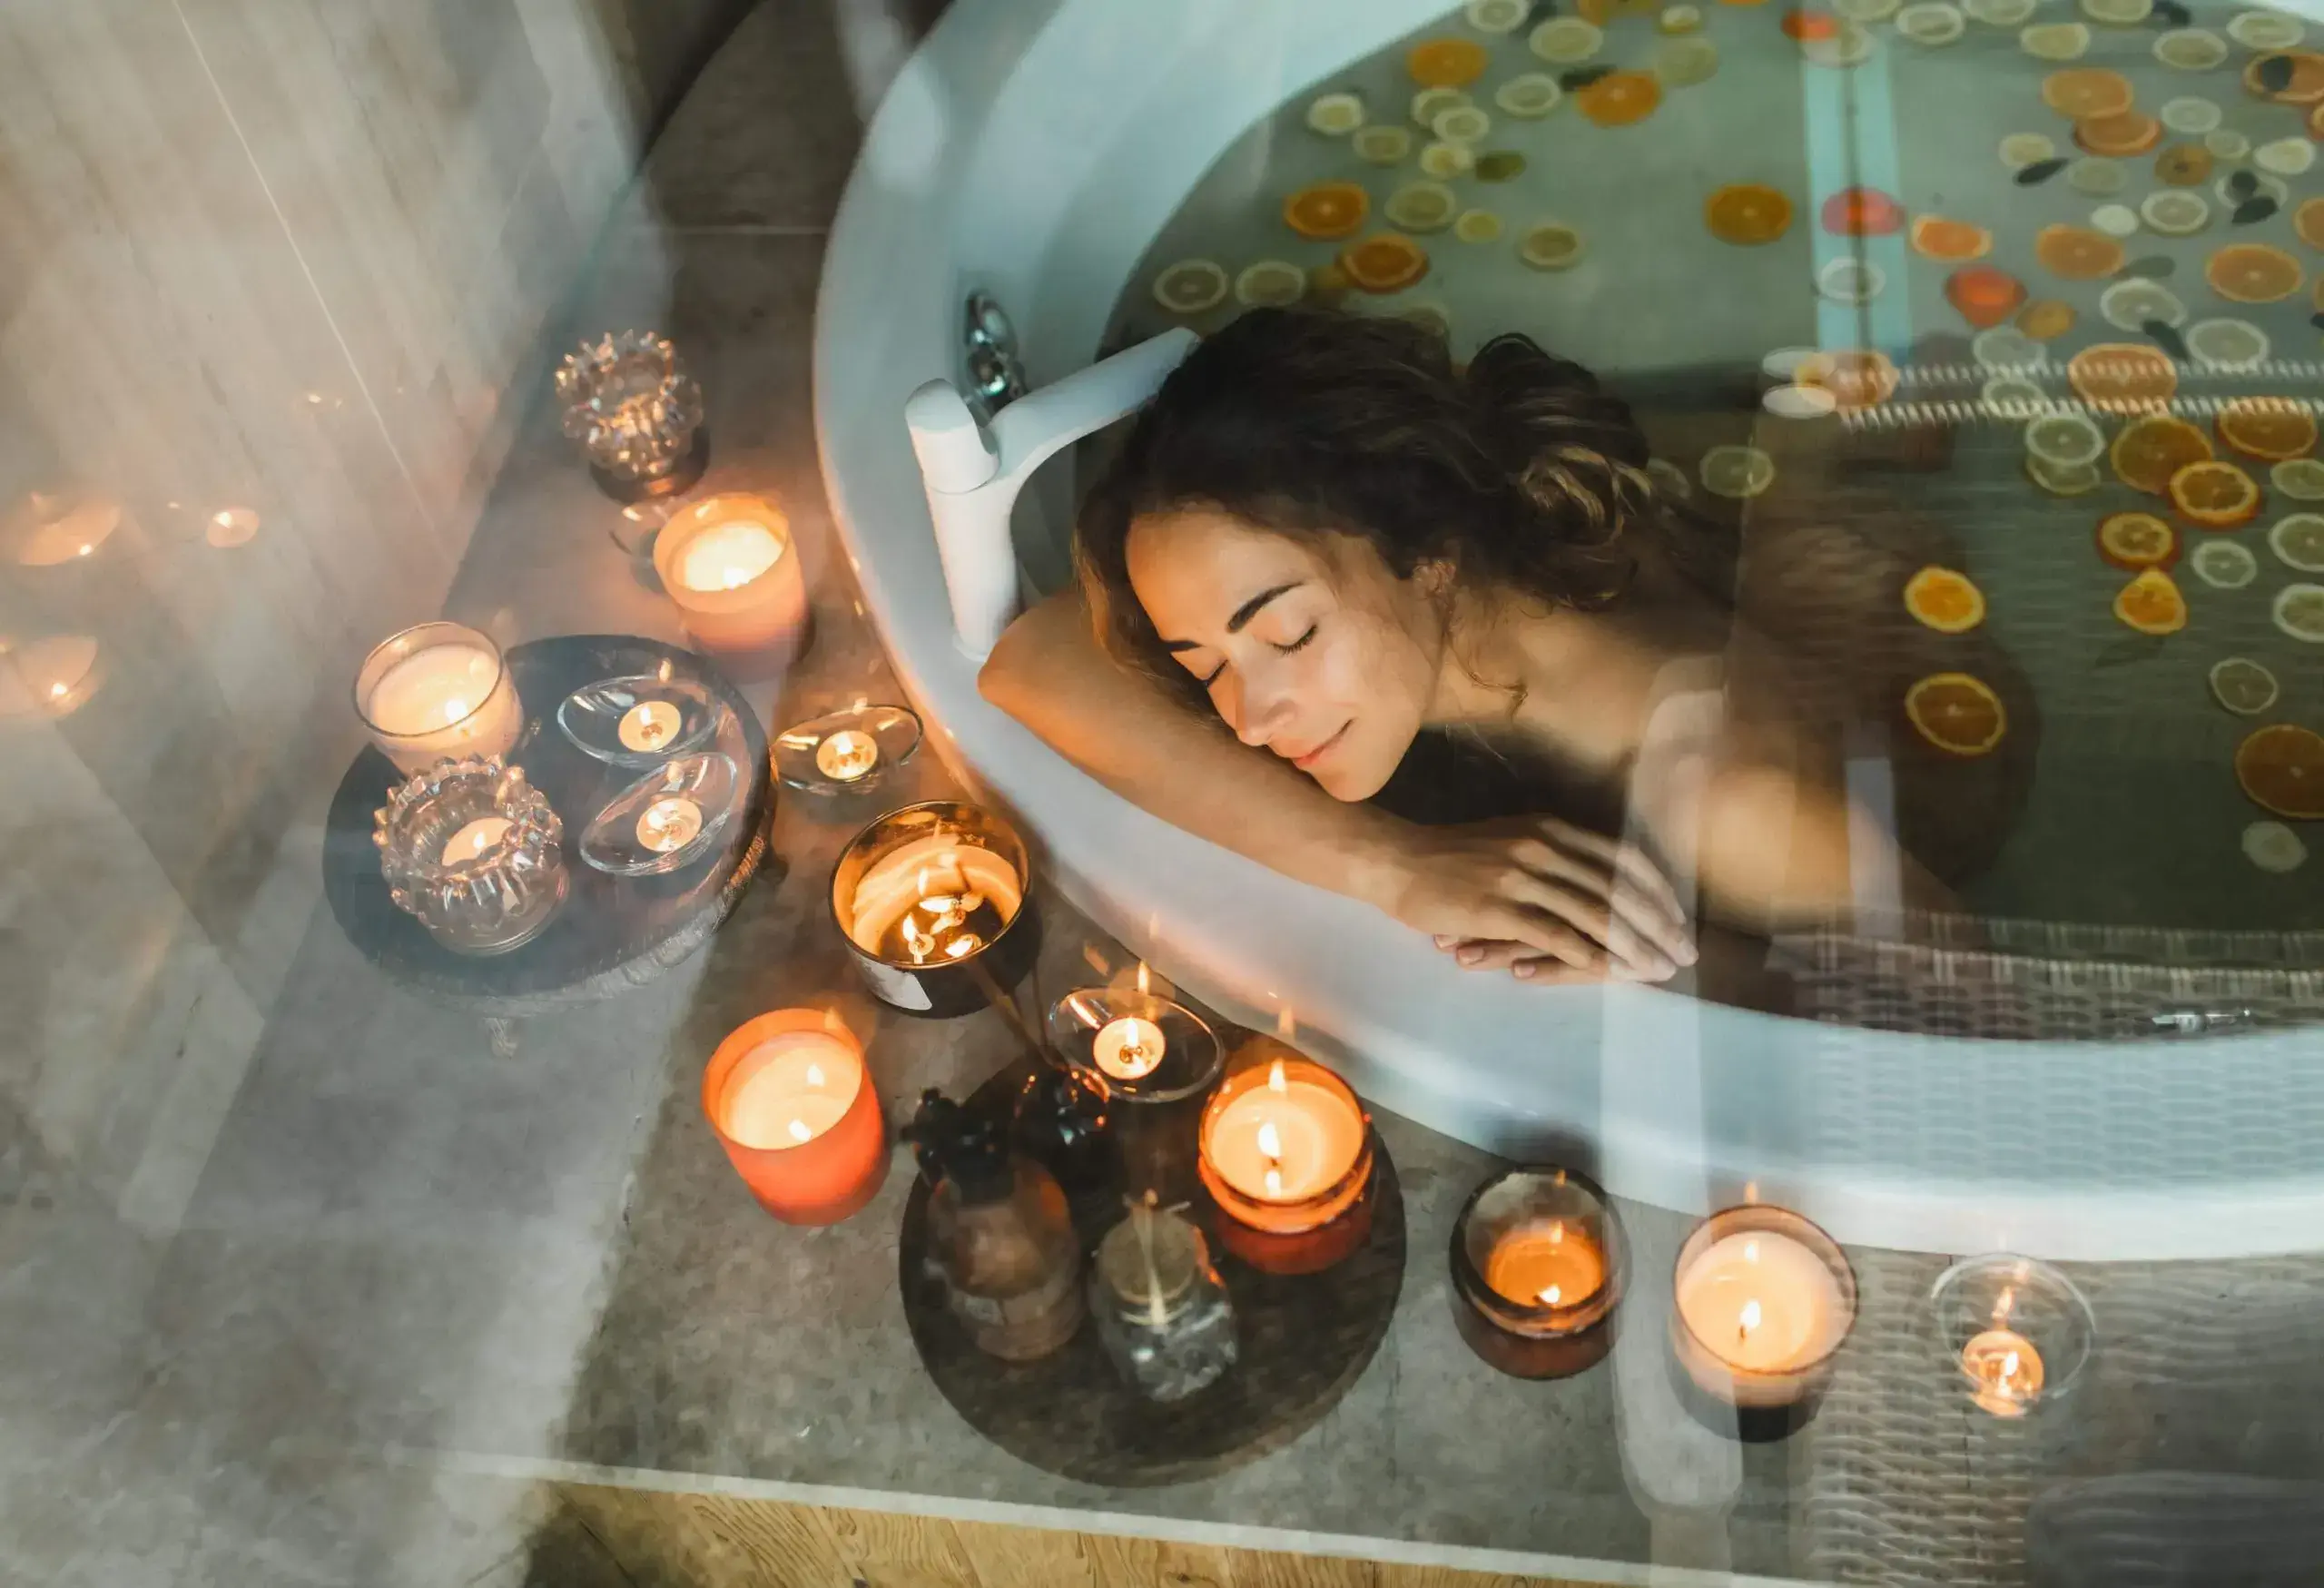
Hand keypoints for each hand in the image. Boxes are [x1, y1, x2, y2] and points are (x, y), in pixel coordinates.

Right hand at [1369, 815, 1694, 982]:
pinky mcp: (1499, 907)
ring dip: (1632, 944)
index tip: (1678, 919)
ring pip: (1594, 912)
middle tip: (1682, 952)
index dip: (1656, 891)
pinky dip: (1590, 955)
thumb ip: (1556, 853)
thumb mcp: (1513, 839)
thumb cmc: (1454, 857)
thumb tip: (1600, 879)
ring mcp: (1521, 875)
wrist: (1398, 862)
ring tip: (1656, 968)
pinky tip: (1612, 972)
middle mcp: (1544, 845)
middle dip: (1656, 923)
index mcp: (1553, 828)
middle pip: (1616, 887)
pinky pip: (1556, 934)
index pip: (1622, 858)